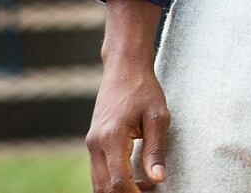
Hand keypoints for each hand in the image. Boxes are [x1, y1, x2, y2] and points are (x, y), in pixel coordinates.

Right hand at [87, 58, 170, 192]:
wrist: (124, 69)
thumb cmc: (144, 90)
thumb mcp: (158, 116)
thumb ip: (156, 149)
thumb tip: (158, 178)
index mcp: (112, 138)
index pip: (118, 180)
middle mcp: (96, 144)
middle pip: (103, 187)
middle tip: (149, 192)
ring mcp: (91, 144)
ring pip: (98, 182)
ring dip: (119, 190)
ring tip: (146, 187)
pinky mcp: (93, 143)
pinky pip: (98, 171)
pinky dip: (113, 181)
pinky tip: (135, 178)